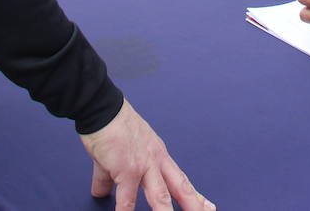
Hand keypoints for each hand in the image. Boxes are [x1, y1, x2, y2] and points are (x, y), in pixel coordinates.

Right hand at [80, 100, 213, 210]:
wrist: (102, 108)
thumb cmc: (111, 126)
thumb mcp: (119, 153)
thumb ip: (111, 177)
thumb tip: (101, 191)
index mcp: (158, 155)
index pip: (180, 179)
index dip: (194, 195)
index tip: (208, 206)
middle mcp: (156, 161)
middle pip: (180, 188)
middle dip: (194, 205)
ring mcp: (143, 166)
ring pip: (160, 197)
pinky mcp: (127, 170)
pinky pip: (127, 199)